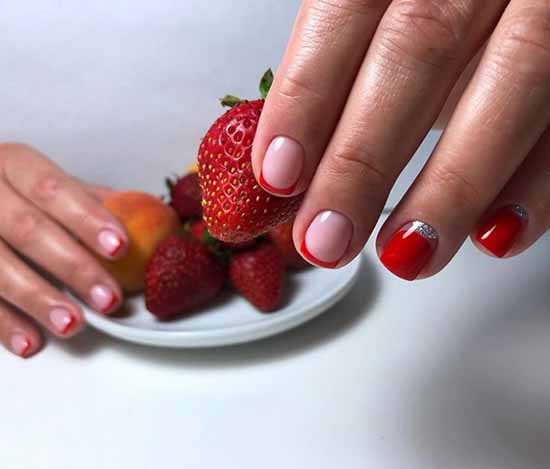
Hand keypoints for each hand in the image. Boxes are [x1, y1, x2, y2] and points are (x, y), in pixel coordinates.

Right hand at [0, 143, 127, 357]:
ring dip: (37, 299)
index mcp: (14, 164)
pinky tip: (29, 342)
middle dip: (72, 267)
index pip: (54, 190)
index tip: (120, 247)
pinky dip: (2, 322)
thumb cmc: (16, 190)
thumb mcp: (49, 184)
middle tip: (108, 299)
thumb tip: (156, 218)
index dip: (87, 220)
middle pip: (27, 230)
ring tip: (73, 324)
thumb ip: (93, 200)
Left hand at [252, 0, 549, 278]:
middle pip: (415, 51)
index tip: (278, 176)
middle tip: (327, 239)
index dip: (306, 97)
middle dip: (363, 160)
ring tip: (406, 255)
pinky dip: (539, 182)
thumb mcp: (387, 20)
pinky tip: (494, 232)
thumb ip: (345, 71)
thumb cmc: (443, 6)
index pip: (342, 13)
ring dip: (451, 186)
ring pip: (514, 76)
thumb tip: (292, 166)